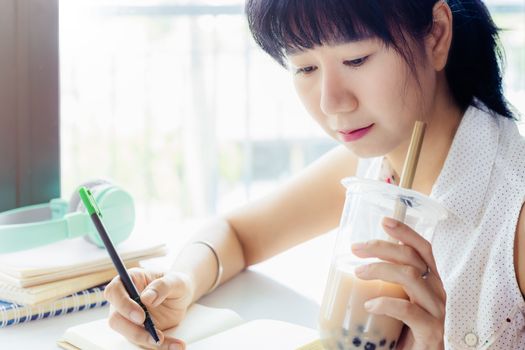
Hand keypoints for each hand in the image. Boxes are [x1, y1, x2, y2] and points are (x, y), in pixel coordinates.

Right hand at [104, 268, 194, 349]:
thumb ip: (162, 286)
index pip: (114, 291)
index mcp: (130, 280)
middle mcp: (125, 300)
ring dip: (147, 340)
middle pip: (116, 319)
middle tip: (154, 335)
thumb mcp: (175, 280)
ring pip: (128, 334)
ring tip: (166, 341)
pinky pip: (145, 342)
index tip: (140, 316)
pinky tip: (175, 345)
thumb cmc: (175, 283)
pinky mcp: (139, 331)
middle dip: (133, 330)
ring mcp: (129, 318)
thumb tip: (146, 298)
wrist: (182, 294)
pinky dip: (161, 346)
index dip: (123, 305)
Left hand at [351, 217, 445, 349]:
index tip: (384, 220)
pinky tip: (370, 305)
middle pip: (414, 258)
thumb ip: (392, 284)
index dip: (406, 233)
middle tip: (357, 248)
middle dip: (383, 247)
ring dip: (381, 269)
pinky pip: (409, 310)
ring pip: (411, 277)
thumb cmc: (409, 331)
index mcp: (433, 283)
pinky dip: (386, 303)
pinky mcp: (432, 332)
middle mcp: (440, 293)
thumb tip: (360, 264)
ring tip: (358, 273)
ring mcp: (439, 312)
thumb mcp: (401, 301)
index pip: (424, 250)